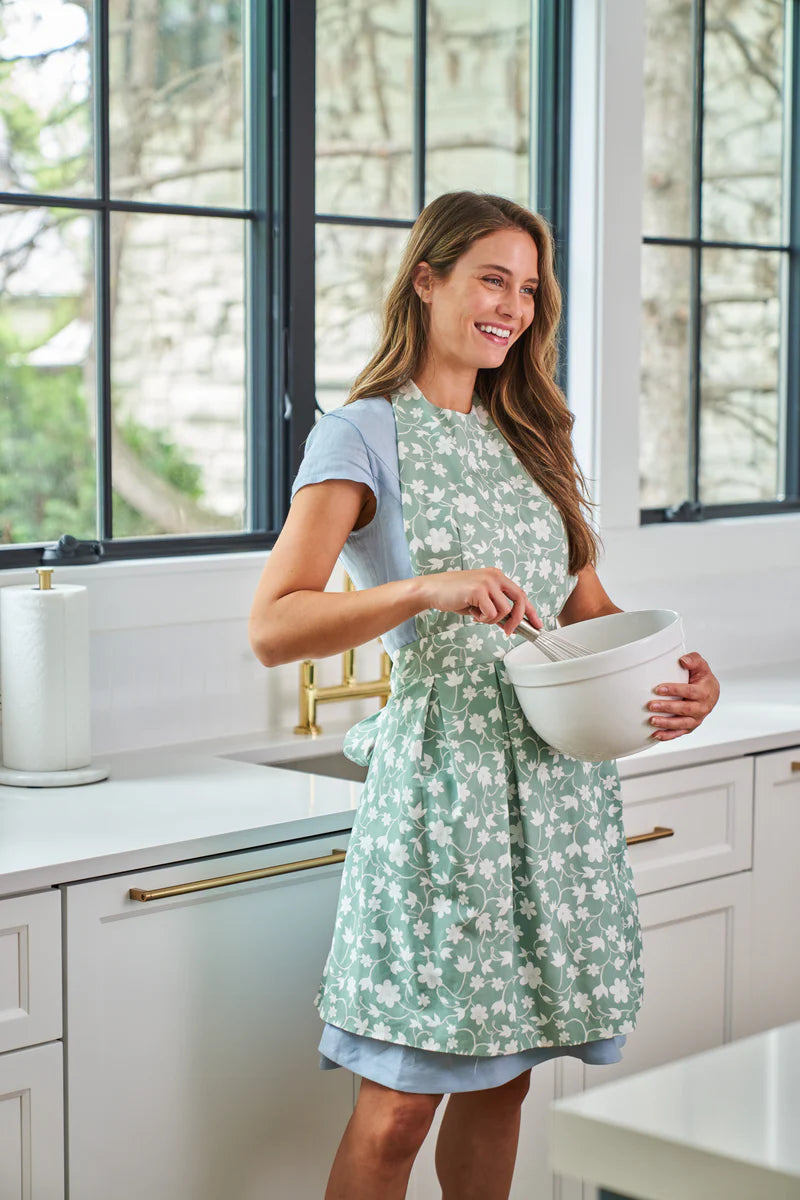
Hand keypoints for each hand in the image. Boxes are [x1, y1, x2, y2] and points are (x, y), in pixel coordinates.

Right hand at [421, 568, 541, 634]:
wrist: (432, 590)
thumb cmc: (454, 595)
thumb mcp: (480, 600)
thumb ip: (496, 607)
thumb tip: (511, 624)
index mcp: (497, 576)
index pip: (521, 594)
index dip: (531, 611)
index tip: (538, 624)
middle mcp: (495, 576)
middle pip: (520, 600)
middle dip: (517, 620)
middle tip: (508, 631)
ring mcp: (487, 582)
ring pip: (504, 610)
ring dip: (492, 619)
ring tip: (477, 614)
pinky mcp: (478, 590)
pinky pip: (491, 613)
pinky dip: (482, 619)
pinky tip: (471, 612)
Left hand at [647, 652, 720, 740]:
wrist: (710, 692)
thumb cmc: (702, 678)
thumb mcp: (701, 665)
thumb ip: (693, 659)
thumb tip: (683, 661)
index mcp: (704, 692)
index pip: (689, 691)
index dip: (674, 690)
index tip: (659, 689)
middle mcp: (702, 707)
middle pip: (684, 709)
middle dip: (667, 707)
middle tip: (651, 705)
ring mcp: (696, 718)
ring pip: (682, 724)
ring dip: (666, 723)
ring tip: (652, 721)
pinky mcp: (690, 727)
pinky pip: (679, 733)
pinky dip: (667, 735)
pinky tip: (655, 734)